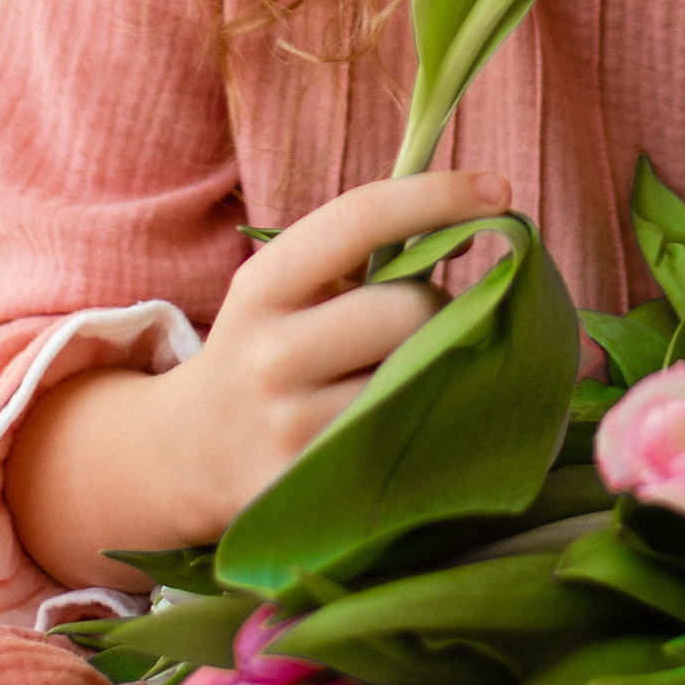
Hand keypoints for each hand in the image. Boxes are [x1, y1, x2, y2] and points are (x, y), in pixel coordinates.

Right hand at [5, 167, 511, 586]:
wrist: (185, 455)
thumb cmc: (268, 352)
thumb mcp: (286, 292)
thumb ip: (365, 258)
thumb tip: (476, 232)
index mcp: (263, 286)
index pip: (360, 218)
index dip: (437, 196)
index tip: (500, 189)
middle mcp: (269, 356)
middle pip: (408, 311)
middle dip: (437, 310)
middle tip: (423, 327)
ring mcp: (286, 432)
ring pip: (414, 385)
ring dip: (433, 375)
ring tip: (406, 380)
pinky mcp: (308, 495)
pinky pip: (405, 451)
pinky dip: (423, 432)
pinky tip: (406, 429)